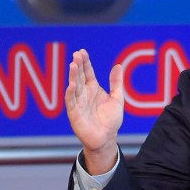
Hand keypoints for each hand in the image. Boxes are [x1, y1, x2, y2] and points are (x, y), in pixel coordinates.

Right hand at [64, 49, 124, 173]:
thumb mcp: (117, 98)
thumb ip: (116, 83)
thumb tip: (118, 65)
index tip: (82, 51)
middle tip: (77, 54)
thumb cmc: (110, 119)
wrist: (107, 138)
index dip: (85, 62)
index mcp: (93, 88)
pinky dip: (70, 93)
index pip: (87, 72)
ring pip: (74, 86)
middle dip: (78, 65)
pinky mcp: (74, 113)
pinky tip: (71, 85)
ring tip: (73, 65)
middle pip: (79, 76)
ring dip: (73, 76)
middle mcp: (84, 93)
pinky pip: (71, 102)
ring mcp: (78, 102)